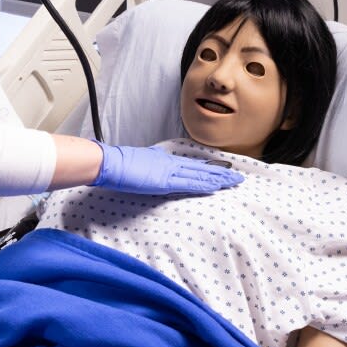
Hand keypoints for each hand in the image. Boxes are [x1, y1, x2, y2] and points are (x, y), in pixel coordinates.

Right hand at [91, 143, 243, 194]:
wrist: (109, 162)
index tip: (220, 171)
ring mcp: (169, 172)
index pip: (190, 165)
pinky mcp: (165, 181)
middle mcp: (169, 163)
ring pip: (200, 175)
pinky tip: (216, 186)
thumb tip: (152, 170)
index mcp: (163, 160)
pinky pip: (189, 184)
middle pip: (200, 169)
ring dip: (219, 179)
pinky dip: (204, 184)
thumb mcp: (137, 164)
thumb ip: (148, 167)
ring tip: (234, 181)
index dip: (207, 169)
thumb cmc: (117, 164)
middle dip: (220, 173)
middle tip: (237, 176)